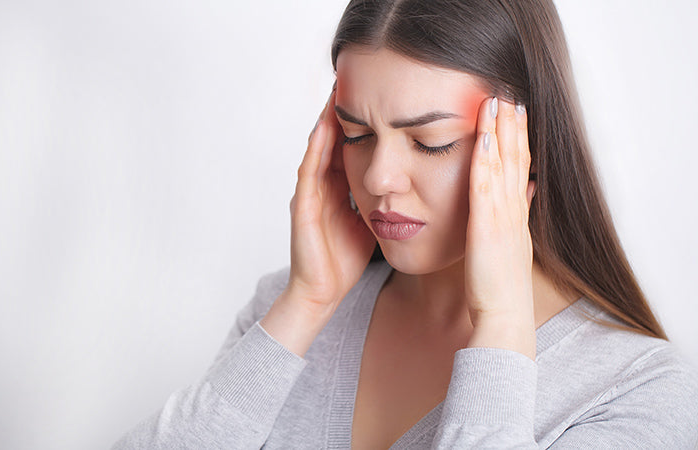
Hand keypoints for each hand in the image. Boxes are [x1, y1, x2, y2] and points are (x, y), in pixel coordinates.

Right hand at [286, 87, 375, 312]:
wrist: (322, 292)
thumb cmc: (345, 259)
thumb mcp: (370, 220)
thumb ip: (380, 197)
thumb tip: (408, 181)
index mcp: (338, 188)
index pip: (350, 145)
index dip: (361, 121)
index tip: (377, 95)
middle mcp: (322, 185)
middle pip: (333, 139)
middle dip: (343, 111)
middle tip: (354, 79)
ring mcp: (309, 194)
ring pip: (319, 148)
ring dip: (327, 120)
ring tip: (338, 91)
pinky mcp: (302, 207)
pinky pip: (309, 171)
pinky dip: (317, 148)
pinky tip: (326, 128)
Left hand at [464, 97, 537, 358]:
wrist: (504, 315)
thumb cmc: (501, 285)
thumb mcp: (513, 244)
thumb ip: (518, 214)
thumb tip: (528, 188)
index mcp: (515, 213)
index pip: (519, 167)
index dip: (518, 137)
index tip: (515, 111)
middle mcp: (513, 210)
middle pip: (516, 159)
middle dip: (513, 125)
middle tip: (509, 92)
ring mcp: (502, 217)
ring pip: (504, 166)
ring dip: (501, 133)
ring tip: (498, 101)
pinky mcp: (488, 228)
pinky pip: (486, 188)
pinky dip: (487, 161)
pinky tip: (484, 138)